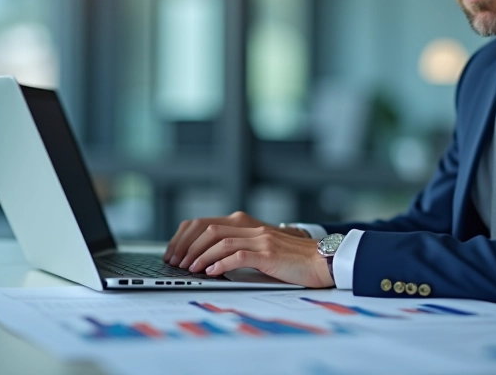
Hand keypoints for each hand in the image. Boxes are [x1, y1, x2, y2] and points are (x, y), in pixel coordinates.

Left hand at [163, 211, 309, 268]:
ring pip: (220, 241)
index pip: (206, 223)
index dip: (185, 237)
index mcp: (246, 224)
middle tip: (176, 262)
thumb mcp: (261, 249)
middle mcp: (251, 228)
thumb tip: (208, 261)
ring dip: (200, 256)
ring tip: (190, 268)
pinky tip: (210, 273)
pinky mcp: (268, 254)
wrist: (321, 260)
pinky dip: (220, 264)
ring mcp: (260, 239)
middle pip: (208, 230)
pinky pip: (238, 255)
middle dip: (187, 246)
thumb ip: (239, 248)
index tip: (173, 252)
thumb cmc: (291, 259)